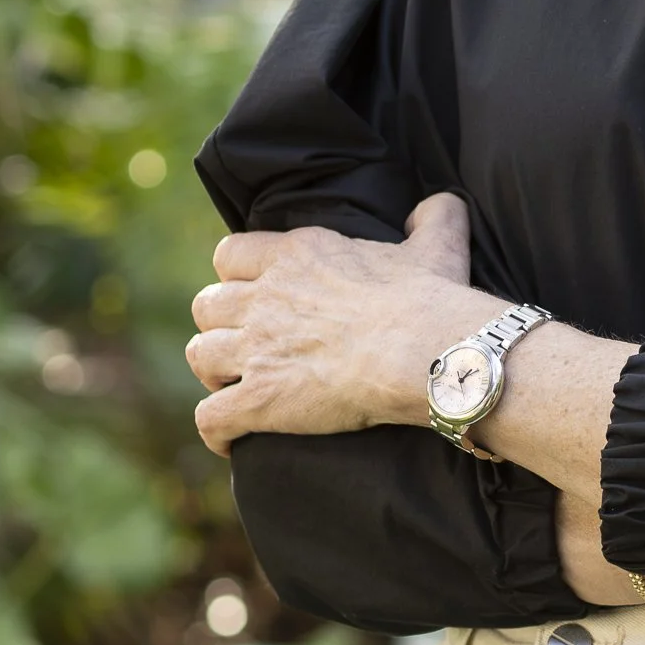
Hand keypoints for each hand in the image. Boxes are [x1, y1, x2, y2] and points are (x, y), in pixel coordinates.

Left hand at [187, 193, 487, 456]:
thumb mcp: (437, 246)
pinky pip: (211, 416)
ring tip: (232, 387)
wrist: (425, 352)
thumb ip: (434, 216)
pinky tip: (231, 441)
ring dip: (213, 373)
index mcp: (297, 255)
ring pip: (200, 356)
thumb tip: (443, 203)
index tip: (252, 292)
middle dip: (218, 324)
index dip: (235, 276)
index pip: (231, 254)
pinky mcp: (260, 398)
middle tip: (242, 343)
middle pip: (206, 305)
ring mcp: (258, 348)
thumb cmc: (431, 299)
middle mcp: (266, 297)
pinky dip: (216, 431)